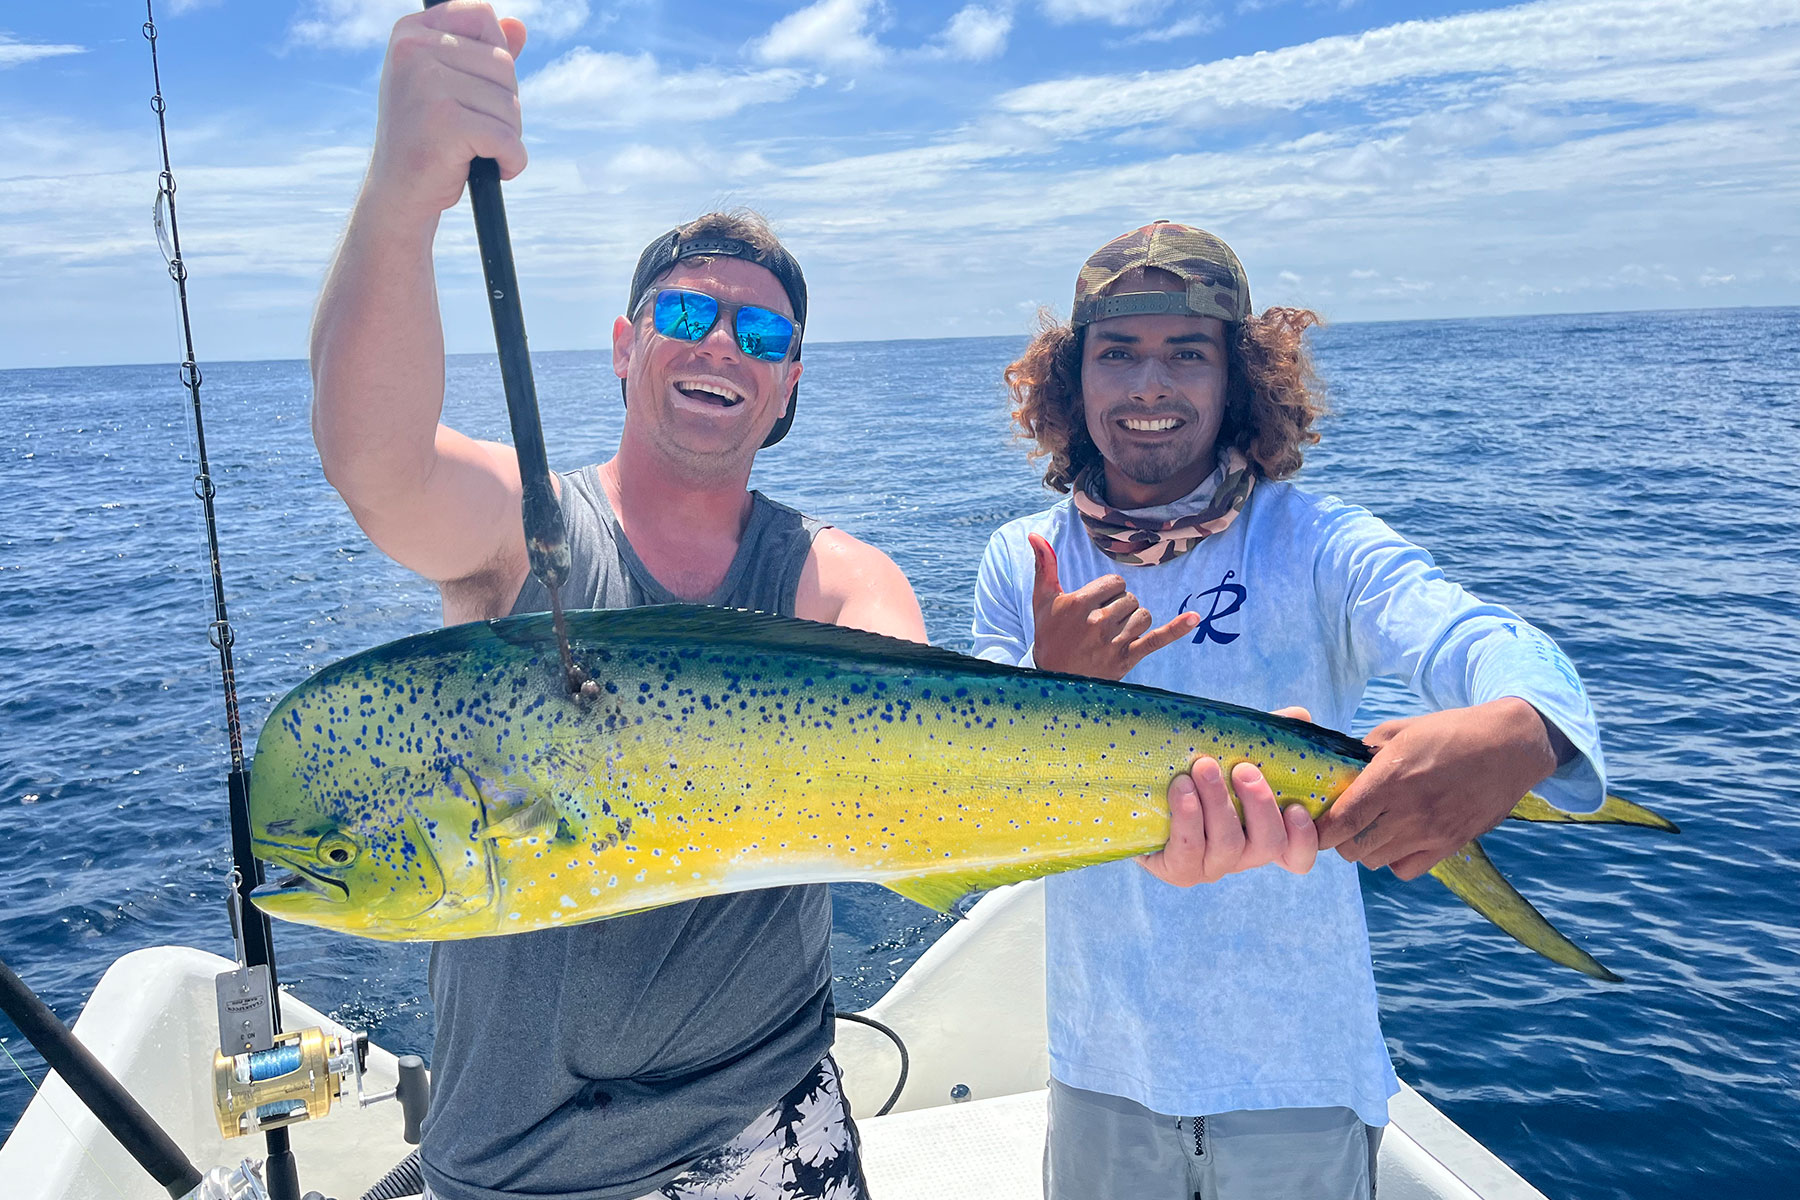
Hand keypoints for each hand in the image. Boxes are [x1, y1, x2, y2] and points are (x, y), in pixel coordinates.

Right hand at [367, 2, 529, 219]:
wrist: (399, 191)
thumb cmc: (428, 136)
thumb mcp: (450, 85)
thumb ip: (482, 53)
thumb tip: (519, 27)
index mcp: (411, 32)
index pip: (481, 15)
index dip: (497, 54)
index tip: (478, 88)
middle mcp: (412, 49)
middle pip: (504, 64)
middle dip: (505, 105)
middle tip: (479, 131)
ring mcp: (426, 84)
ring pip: (509, 104)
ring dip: (508, 136)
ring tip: (478, 150)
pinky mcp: (444, 122)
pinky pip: (506, 138)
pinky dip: (513, 160)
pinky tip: (497, 169)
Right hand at [1028, 534, 1197, 678]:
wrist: (1053, 679)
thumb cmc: (1049, 635)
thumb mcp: (1043, 600)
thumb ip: (1044, 566)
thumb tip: (1035, 535)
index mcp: (1079, 604)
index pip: (1115, 582)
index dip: (1109, 590)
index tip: (1096, 603)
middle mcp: (1097, 621)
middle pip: (1130, 598)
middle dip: (1119, 606)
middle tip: (1100, 623)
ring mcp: (1114, 642)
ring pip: (1143, 615)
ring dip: (1133, 620)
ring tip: (1114, 633)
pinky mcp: (1127, 658)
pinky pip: (1156, 639)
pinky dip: (1177, 629)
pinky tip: (1194, 617)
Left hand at [1138, 707, 1319, 886]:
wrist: (1141, 795)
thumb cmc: (1198, 776)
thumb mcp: (1233, 754)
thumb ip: (1267, 738)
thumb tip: (1299, 716)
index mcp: (1262, 832)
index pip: (1298, 855)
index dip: (1304, 838)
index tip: (1295, 807)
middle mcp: (1243, 855)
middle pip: (1268, 843)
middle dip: (1259, 804)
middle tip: (1243, 769)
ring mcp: (1211, 865)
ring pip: (1228, 845)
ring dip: (1218, 802)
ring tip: (1202, 767)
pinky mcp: (1178, 869)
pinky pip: (1188, 851)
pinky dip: (1187, 816)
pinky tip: (1180, 788)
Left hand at [1313, 697, 1559, 879]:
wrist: (1509, 746)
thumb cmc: (1451, 732)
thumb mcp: (1400, 730)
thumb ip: (1365, 751)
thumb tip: (1340, 771)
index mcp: (1391, 778)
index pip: (1342, 822)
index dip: (1322, 829)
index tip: (1316, 823)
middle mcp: (1409, 811)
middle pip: (1353, 848)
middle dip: (1340, 839)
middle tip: (1344, 824)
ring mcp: (1431, 832)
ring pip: (1376, 861)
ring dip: (1366, 849)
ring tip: (1372, 829)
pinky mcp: (1451, 845)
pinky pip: (1406, 870)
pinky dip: (1395, 860)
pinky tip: (1399, 840)